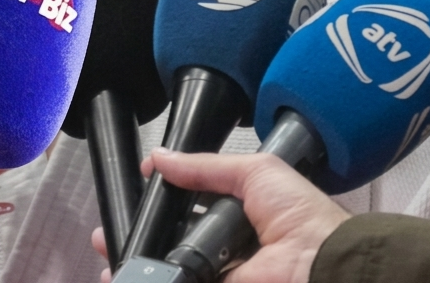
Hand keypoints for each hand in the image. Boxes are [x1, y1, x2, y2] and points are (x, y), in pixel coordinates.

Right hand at [93, 148, 349, 282]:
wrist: (322, 264)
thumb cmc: (300, 216)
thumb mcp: (255, 173)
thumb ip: (205, 167)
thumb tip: (160, 159)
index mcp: (241, 219)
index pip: (191, 212)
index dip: (162, 206)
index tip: (136, 198)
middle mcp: (228, 250)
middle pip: (173, 245)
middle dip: (140, 239)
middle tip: (107, 235)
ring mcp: (222, 274)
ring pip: (171, 270)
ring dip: (140, 263)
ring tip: (108, 253)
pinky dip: (153, 279)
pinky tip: (125, 273)